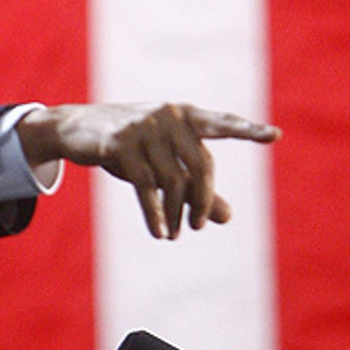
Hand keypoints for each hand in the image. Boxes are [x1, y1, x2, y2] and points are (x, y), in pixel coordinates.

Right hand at [15, 103, 280, 238]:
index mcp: (184, 116)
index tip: (275, 136)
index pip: (222, 123)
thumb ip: (195, 187)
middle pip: (200, 165)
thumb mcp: (161, 163)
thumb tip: (227, 217)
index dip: (248, 130)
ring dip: (177, 212)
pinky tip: (160, 230)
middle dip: (202, 201)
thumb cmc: (126, 145)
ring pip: (173, 179)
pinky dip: (155, 212)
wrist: (75, 129)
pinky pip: (146, 185)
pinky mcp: (120, 142)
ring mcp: (143, 127)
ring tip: (174, 234)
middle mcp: (168, 116)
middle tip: (198, 227)